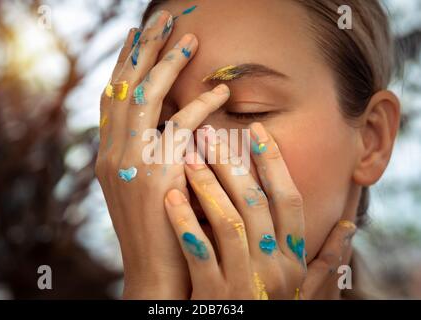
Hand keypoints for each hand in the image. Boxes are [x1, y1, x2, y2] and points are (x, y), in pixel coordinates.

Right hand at [95, 11, 229, 298]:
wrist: (154, 274)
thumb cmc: (157, 231)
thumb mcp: (142, 190)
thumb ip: (146, 157)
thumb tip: (166, 127)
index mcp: (108, 157)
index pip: (111, 99)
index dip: (122, 65)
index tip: (136, 37)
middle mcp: (112, 155)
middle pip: (123, 88)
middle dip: (142, 51)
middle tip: (160, 19)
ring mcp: (130, 164)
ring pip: (146, 98)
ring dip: (167, 64)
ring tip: (188, 37)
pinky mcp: (156, 175)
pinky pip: (179, 128)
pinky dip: (200, 106)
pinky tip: (221, 90)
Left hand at [164, 123, 356, 298]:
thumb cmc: (266, 308)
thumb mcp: (300, 289)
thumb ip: (324, 260)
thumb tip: (350, 227)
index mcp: (293, 260)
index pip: (289, 200)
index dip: (273, 162)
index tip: (257, 131)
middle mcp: (274, 268)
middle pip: (255, 203)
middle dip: (232, 163)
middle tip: (210, 133)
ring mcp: (244, 282)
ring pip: (228, 220)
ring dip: (207, 184)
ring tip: (188, 155)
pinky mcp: (213, 295)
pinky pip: (198, 250)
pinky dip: (184, 221)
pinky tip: (170, 196)